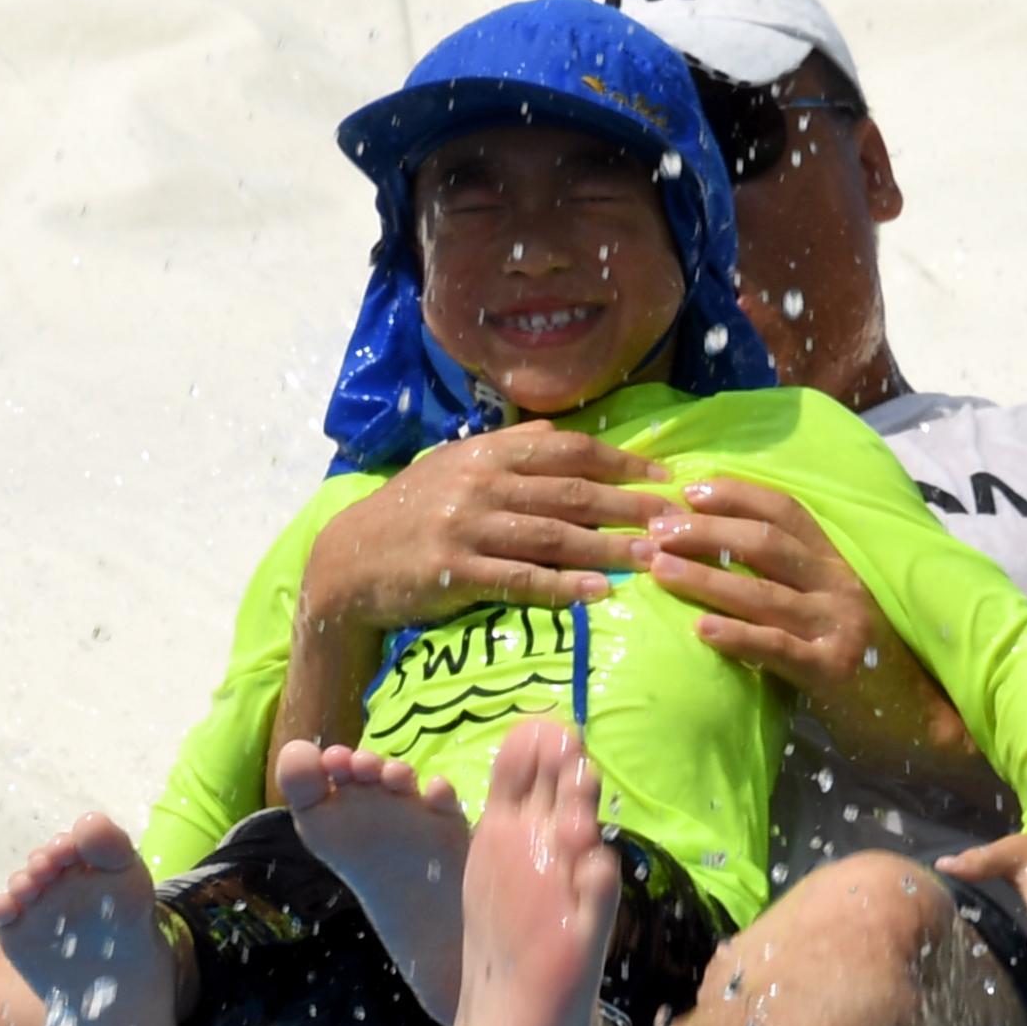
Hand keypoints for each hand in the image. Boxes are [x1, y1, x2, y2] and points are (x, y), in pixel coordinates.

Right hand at [299, 422, 677, 631]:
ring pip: (554, 536)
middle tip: (677, 522)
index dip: (621, 464)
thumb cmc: (409, 512)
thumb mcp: (453, 465)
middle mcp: (481, 484)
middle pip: (572, 493)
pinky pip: (520, 579)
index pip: (568, 451)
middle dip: (631, 507)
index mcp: (486, 453)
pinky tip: (598, 593)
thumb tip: (562, 432)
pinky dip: (562, 586)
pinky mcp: (454, 572)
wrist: (349, 560)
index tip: (666, 478)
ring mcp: (467, 528)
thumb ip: (506, 448)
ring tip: (654, 559)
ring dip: (609, 548)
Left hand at [642, 477, 965, 765]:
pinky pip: (778, 647)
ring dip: (705, 577)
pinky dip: (737, 635)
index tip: (687, 490)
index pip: (786, 511)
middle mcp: (840, 586)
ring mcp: (839, 626)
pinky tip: (700, 629)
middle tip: (656, 529)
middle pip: (767, 543)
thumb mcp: (834, 610)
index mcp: (838, 565)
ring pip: (764, 592)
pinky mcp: (833, 670)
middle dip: (706, 531)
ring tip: (658, 568)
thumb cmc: (866, 664)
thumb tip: (720, 558)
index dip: (736, 495)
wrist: (922, 720)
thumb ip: (794, 584)